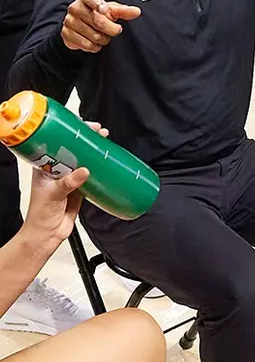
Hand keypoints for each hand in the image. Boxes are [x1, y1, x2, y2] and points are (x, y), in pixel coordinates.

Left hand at [24, 121, 106, 249]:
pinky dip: (98, 168)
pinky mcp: (80, 188)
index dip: (69, 132)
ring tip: (105, 141)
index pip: (56, 143)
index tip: (82, 126)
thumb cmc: (40, 215)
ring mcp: (69, 178)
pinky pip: (91, 175)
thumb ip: (68, 183)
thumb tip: (84, 171)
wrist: (47, 235)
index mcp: (44, 166)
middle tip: (98, 132)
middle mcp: (57, 169)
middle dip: (86, 138)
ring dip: (93, 151)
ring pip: (83, 159)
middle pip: (73, 148)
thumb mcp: (53, 195)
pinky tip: (107, 162)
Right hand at [62, 0, 140, 53]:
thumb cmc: (97, 14)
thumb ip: (123, 11)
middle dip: (112, 29)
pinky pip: (87, 45)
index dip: (98, 4)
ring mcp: (69, 22)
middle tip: (116, 30)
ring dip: (104, 39)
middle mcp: (75, 8)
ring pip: (94, 35)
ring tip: (104, 36)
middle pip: (98, 21)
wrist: (80, 25)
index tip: (105, 10)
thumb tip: (137, 11)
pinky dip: (96, 46)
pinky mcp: (66, 35)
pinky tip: (96, 42)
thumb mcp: (111, 10)